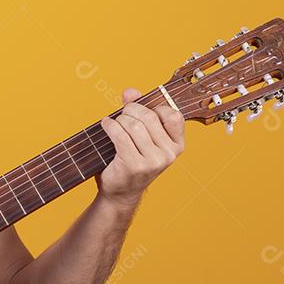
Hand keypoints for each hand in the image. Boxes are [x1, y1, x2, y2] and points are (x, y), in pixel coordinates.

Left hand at [97, 87, 184, 208]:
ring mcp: (153, 161)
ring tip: (114, 123)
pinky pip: (120, 136)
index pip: (173, 115)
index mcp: (177, 145)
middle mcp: (169, 154)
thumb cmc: (132, 160)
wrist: (121, 191)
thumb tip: (131, 92)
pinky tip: (106, 125)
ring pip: (133, 125)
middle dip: (131, 110)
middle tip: (122, 114)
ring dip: (119, 120)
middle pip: (149, 117)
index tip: (141, 109)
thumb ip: (139, 111)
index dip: (155, 107)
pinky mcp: (135, 165)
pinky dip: (110, 126)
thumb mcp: (141, 136)